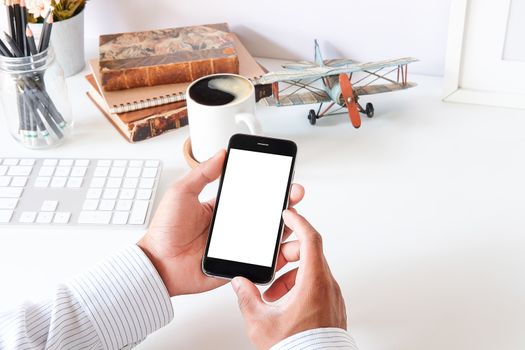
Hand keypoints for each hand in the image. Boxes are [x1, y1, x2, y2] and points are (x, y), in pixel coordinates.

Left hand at [137, 150, 304, 296]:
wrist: (157, 263)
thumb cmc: (164, 230)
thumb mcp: (182, 193)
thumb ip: (202, 174)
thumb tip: (221, 153)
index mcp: (222, 208)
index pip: (251, 195)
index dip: (268, 187)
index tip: (282, 175)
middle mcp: (232, 227)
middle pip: (265, 215)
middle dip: (284, 204)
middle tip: (293, 194)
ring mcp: (236, 247)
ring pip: (267, 238)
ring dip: (284, 228)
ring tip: (293, 219)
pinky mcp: (236, 265)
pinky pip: (259, 261)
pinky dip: (274, 256)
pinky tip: (283, 246)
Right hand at [232, 210, 346, 349]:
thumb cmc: (295, 349)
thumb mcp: (261, 322)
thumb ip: (247, 297)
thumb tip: (240, 284)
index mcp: (313, 283)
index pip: (310, 239)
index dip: (299, 222)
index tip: (289, 214)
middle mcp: (328, 286)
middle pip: (310, 254)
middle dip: (287, 255)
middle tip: (272, 265)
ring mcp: (333, 297)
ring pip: (313, 271)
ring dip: (292, 275)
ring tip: (274, 294)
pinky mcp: (333, 307)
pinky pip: (317, 286)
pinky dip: (301, 286)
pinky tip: (285, 303)